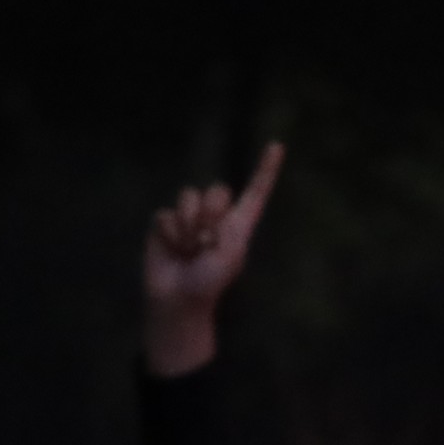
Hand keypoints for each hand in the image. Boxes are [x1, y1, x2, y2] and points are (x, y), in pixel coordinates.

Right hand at [141, 141, 285, 375]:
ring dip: (189, 225)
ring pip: (188, 197)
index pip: (256, 192)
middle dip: (211, 213)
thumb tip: (206, 214)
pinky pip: (166, 214)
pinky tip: (173, 250)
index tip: (277, 145)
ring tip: (189, 249)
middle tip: (206, 242)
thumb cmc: (209, 283)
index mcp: (239, 225)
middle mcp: (216, 217)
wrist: (178, 299)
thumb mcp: (229, 257)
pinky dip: (170, 234)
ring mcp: (189, 218)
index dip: (266, 169)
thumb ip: (226, 227)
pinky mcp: (166, 223)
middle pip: (216, 189)